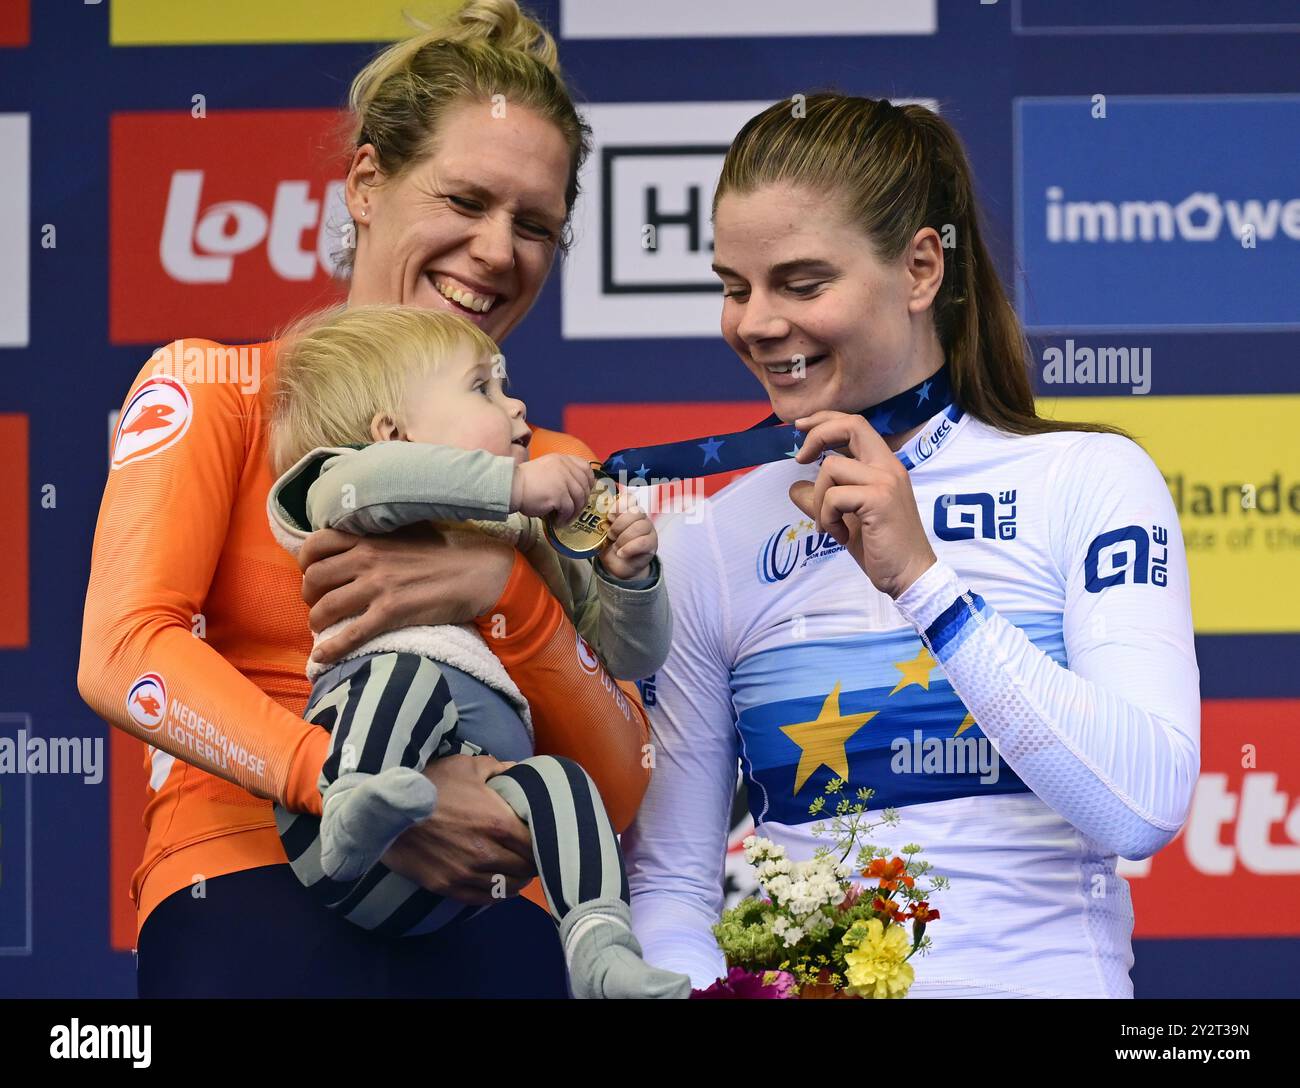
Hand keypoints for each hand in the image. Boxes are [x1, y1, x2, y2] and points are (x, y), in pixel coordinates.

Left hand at [298, 523, 514, 664]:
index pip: (315, 545)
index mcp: (369, 539)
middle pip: (313, 579)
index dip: (305, 563)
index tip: (312, 576)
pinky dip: (331, 649)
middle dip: (309, 596)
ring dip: (317, 622)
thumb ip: (376, 539)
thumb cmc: (443, 556)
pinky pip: (350, 635)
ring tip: (323, 629)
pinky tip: (321, 658)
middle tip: (320, 605)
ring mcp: (378, 587)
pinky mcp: (391, 613)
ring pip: (325, 608)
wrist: (475, 574)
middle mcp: (367, 559)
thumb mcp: (405, 535)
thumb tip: (354, 548)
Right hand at [381, 754, 535, 902]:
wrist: (388, 812)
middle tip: (533, 853)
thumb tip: (520, 770)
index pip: (536, 842)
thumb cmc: (431, 785)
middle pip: (526, 867)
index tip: (541, 835)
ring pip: (508, 888)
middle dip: (533, 860)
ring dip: (518, 879)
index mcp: (498, 823)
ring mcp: (467, 874)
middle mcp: (487, 853)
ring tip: (520, 871)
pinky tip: (499, 883)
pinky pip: (483, 898)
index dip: (542, 840)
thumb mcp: (467, 766)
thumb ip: (500, 768)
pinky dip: (496, 892)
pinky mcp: (448, 887)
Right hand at [510, 454, 594, 522]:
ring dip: (574, 512)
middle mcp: (564, 467)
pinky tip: (558, 521)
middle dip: (582, 501)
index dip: (589, 481)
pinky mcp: (559, 494)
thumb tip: (575, 490)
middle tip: (575, 511)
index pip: (585, 467)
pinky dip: (565, 518)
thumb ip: (560, 473)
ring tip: (566, 519)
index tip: (586, 491)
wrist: (510, 486)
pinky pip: (569, 509)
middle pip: (584, 486)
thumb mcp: (545, 469)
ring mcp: (563, 480)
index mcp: (561, 459)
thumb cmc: (524, 481)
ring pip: (579, 499)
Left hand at [598, 492, 656, 579]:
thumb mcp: (602, 532)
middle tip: (610, 535)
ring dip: (624, 538)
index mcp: (627, 511)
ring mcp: (648, 530)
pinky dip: (630, 548)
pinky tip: (622, 553)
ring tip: (616, 547)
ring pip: (640, 526)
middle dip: (619, 525)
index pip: (629, 499)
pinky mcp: (652, 544)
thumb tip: (596, 515)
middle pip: (635, 512)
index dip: (619, 505)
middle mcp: (640, 518)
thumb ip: (602, 522)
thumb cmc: (610, 547)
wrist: (618, 566)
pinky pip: (643, 542)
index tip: (609, 516)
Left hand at [788, 410, 936, 598]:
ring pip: (832, 466)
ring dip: (819, 499)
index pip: (856, 425)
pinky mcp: (879, 499)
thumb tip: (795, 488)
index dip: (826, 420)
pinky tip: (838, 536)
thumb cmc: (881, 548)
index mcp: (884, 466)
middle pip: (852, 425)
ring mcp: (886, 481)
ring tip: (828, 526)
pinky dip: (826, 517)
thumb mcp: (845, 519)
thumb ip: (823, 500)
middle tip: (799, 458)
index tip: (800, 427)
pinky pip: (833, 495)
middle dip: (818, 434)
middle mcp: (889, 467)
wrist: (909, 575)